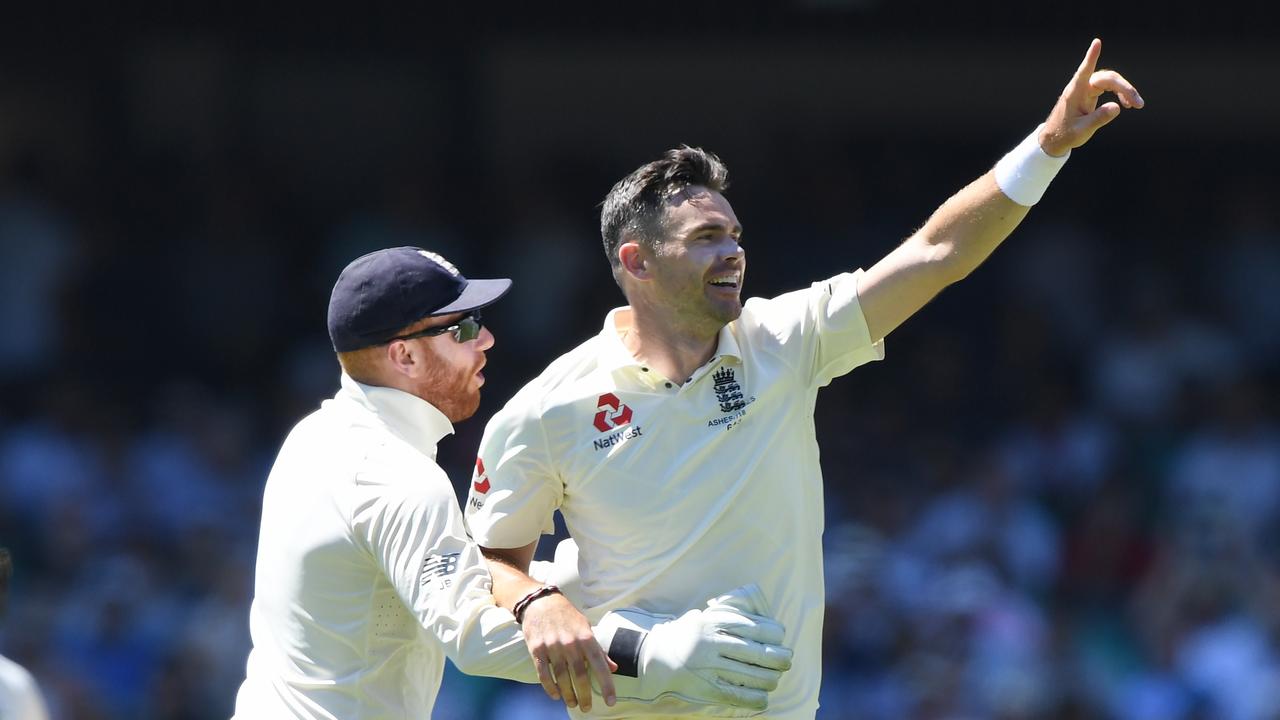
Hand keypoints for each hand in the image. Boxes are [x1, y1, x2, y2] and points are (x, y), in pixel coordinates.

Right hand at [520, 591, 617, 711]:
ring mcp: (552, 646)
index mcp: (586, 637)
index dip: (606, 684)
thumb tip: (613, 667)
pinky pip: (543, 673)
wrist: (540, 602)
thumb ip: (599, 650)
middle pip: (579, 675)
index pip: (599, 665)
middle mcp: (570, 642)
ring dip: (568, 695)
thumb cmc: (567, 616)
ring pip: (562, 677)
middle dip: (585, 695)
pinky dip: (550, 687)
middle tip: (587, 708)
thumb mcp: (586, 628)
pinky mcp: (536, 649)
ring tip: (573, 704)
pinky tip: (556, 695)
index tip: (611, 701)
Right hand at [593, 584, 793, 714]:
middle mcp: (713, 643)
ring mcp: (709, 667)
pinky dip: (758, 698)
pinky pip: (740, 696)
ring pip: (754, 676)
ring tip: (774, 677)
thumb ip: (731, 616)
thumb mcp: (706, 616)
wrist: (655, 657)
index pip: (758, 628)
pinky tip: (763, 696)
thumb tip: (766, 621)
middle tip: (786, 660)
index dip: (776, 635)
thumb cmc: (688, 635)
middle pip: (761, 654)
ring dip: (772, 679)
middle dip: (781, 658)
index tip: (781, 638)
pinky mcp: (706, 689)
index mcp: (715, 622)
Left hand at [1039, 38, 1144, 156]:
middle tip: (1138, 104)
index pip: (1084, 71)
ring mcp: (1086, 89)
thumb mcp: (1082, 131)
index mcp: (1075, 93)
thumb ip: (1098, 119)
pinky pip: (1108, 88)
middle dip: (1124, 88)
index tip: (1097, 42)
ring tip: (1137, 105)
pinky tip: (1126, 104)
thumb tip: (1117, 107)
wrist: (1054, 140)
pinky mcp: (1090, 94)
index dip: (1091, 57)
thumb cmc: (1064, 135)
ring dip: (1124, 91)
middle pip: (1107, 78)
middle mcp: (1081, 88)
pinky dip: (1119, 94)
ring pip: (1110, 81)